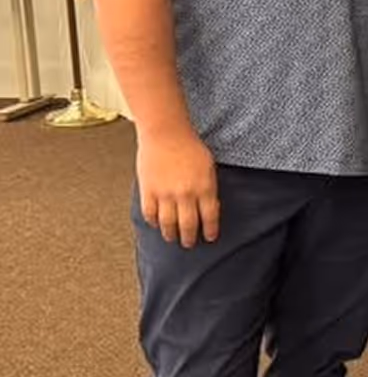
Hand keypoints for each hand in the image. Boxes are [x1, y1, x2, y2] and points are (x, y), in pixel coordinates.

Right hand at [137, 128, 219, 246]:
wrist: (166, 133)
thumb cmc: (190, 146)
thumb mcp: (209, 167)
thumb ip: (209, 188)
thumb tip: (210, 208)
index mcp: (204, 187)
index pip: (210, 217)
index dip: (210, 231)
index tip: (209, 238)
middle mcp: (185, 194)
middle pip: (188, 225)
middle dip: (189, 238)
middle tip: (189, 244)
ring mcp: (165, 194)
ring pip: (168, 224)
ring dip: (171, 234)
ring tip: (172, 238)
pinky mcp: (148, 190)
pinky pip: (150, 213)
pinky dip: (154, 221)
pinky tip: (157, 223)